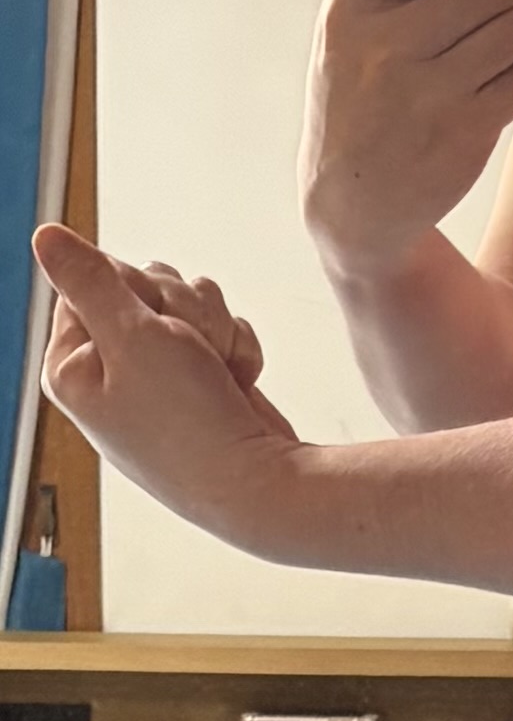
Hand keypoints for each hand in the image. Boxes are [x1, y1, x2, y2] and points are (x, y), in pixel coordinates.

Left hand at [31, 224, 301, 544]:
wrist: (258, 483)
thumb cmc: (189, 428)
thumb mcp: (130, 337)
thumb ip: (88, 280)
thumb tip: (47, 237)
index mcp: (74, 365)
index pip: (91, 278)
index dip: (131, 286)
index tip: (149, 323)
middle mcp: (112, 369)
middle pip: (144, 282)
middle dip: (180, 307)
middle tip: (186, 351)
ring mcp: (160, 374)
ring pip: (189, 300)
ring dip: (213, 327)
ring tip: (213, 373)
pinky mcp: (202, 378)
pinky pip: (222, 327)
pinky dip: (235, 350)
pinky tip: (233, 383)